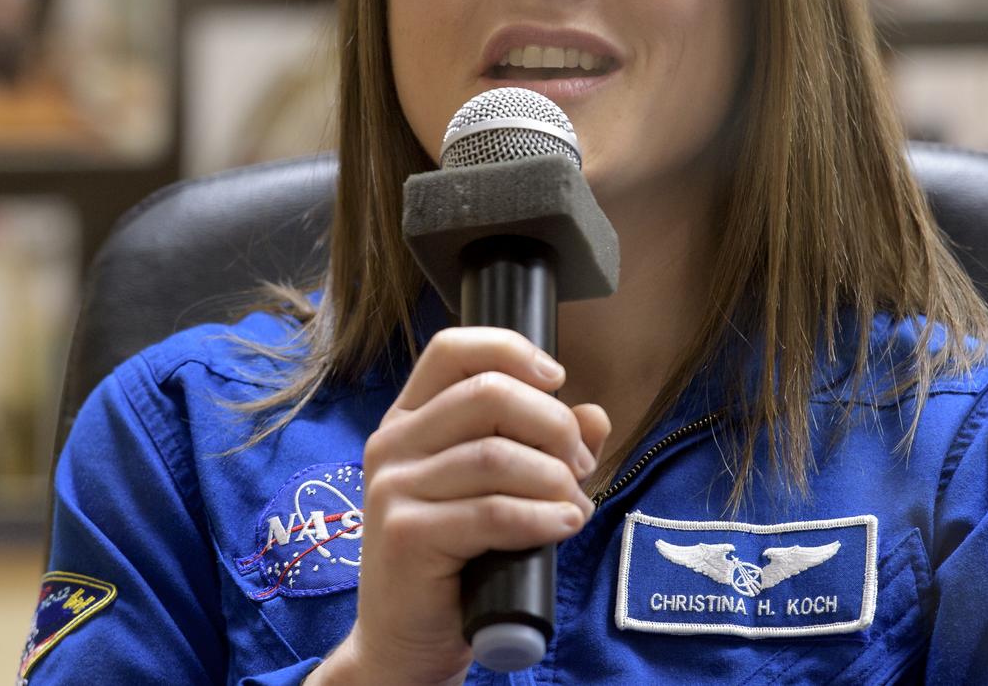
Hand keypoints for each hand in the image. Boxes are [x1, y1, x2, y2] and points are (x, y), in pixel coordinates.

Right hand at [310, 327, 610, 685]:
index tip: (557, 379)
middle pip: (488, 393)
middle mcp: (393, 442)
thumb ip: (547, 445)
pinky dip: (542, 516)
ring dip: (555, 479)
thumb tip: (594, 415)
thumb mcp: (505, 486)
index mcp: (410, 416)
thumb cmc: (459, 554)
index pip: (453, 349)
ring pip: (496, 455)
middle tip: (580, 463)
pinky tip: (563, 525)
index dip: (511, 350)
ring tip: (573, 506)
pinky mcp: (405, 535)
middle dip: (552, 423)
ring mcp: (393, 487)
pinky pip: (492, 511)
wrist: (407, 637)